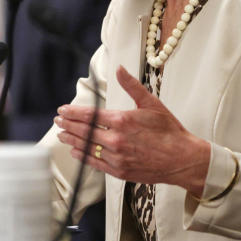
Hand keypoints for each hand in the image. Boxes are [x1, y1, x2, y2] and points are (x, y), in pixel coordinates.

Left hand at [55, 66, 210, 196]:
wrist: (182, 159)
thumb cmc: (169, 131)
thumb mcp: (152, 103)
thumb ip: (131, 86)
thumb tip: (119, 69)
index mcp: (123, 120)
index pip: (90, 115)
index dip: (73, 113)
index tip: (63, 110)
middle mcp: (116, 140)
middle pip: (84, 132)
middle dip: (68, 125)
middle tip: (58, 121)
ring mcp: (117, 157)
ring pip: (87, 148)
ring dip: (72, 140)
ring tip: (62, 135)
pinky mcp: (120, 171)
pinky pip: (95, 163)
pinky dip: (83, 156)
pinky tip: (76, 151)